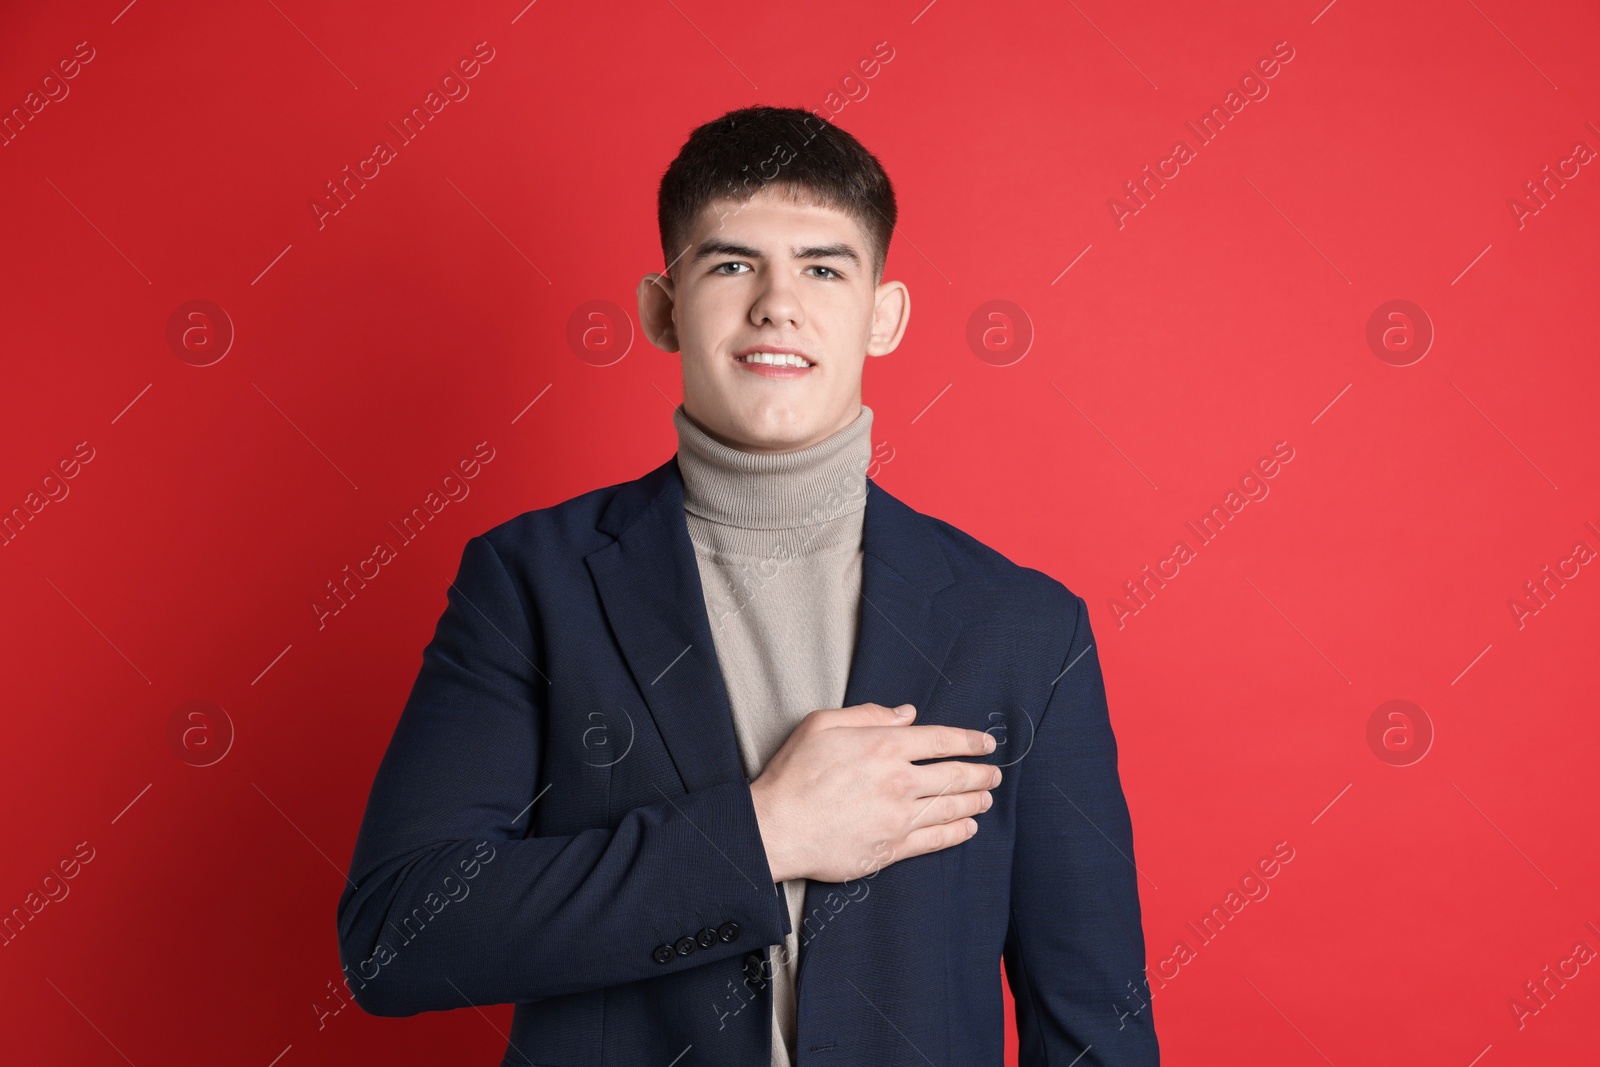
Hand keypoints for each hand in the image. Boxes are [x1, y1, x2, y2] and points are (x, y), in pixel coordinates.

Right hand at [749, 703, 1000, 883]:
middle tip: (995, 773)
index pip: (939, 741)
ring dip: (975, 801)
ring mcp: (898, 817)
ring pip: (950, 808)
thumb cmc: (794, 773)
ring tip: (986, 797)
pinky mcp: (891, 848)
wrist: (776, 827)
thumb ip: (868, 714)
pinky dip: (957, 832)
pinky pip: (935, 840)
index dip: (969, 741)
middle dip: (980, 773)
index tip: (986, 743)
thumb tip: (906, 714)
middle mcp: (898, 781)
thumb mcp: (822, 724)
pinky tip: (968, 827)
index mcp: (883, 746)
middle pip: (953, 776)